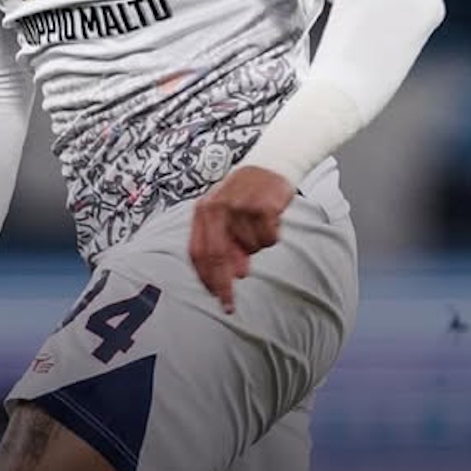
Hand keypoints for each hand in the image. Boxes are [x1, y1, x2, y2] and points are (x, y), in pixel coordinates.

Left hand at [188, 163, 294, 313]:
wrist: (270, 164)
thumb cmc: (245, 195)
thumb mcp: (227, 216)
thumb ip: (226, 244)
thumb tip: (236, 275)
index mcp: (203, 211)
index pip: (198, 251)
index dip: (205, 278)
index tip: (215, 297)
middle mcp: (217, 208)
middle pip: (216, 256)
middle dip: (222, 285)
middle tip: (229, 305)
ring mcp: (240, 207)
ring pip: (250, 249)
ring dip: (257, 246)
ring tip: (257, 225)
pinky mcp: (263, 206)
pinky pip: (269, 239)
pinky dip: (272, 236)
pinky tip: (270, 219)